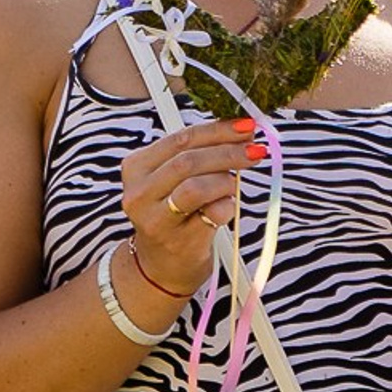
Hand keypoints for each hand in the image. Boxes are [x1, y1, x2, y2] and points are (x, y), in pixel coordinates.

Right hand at [120, 114, 257, 297]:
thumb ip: (200, 154)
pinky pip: (213, 214)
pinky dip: (228, 206)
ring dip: (226, 181)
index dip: (217, 130)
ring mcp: (156, 219)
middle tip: (255, 150)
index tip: (247, 126)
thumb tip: (244, 131)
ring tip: (234, 185)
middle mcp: (139, 193)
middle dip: (228, 152)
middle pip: (188, 161)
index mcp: (137, 167)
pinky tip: (226, 209)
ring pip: (197, 187)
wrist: (161, 265)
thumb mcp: (174, 180)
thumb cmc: (174, 214)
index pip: (180, 139)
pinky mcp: (177, 241)